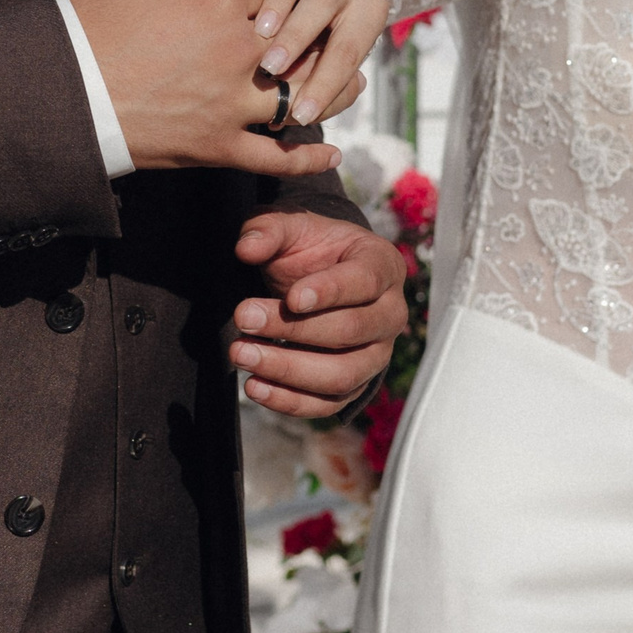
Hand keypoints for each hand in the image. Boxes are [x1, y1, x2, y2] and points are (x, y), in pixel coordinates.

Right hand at [66, 0, 349, 178]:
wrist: (61, 94)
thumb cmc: (82, 22)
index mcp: (221, 0)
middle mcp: (240, 52)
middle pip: (308, 39)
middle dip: (322, 34)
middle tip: (334, 35)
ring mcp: (233, 103)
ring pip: (304, 95)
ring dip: (332, 90)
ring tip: (350, 85)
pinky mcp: (220, 146)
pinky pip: (278, 157)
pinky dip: (308, 158)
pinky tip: (330, 152)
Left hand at [231, 212, 407, 417]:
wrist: (317, 279)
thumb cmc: (312, 251)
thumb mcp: (292, 228)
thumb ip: (269, 229)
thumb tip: (246, 248)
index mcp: (382, 266)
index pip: (364, 282)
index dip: (329, 292)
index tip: (290, 299)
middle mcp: (390, 314)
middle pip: (350, 331)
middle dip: (293, 329)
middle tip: (243, 318)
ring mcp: (377, 354)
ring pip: (342, 375)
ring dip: (288, 369)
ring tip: (241, 354)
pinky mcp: (356, 385)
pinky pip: (329, 404)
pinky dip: (290, 401)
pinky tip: (254, 386)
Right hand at [244, 0, 389, 127]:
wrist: (310, 3)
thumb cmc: (316, 45)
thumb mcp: (333, 63)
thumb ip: (326, 80)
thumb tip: (304, 107)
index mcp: (367, 13)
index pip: (349, 50)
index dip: (327, 83)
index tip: (302, 114)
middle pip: (326, 1)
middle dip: (299, 37)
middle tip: (272, 69)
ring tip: (259, 30)